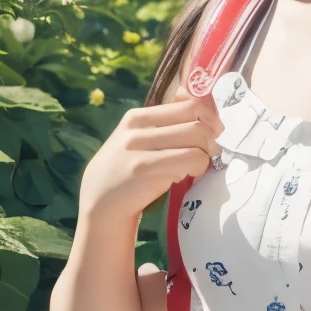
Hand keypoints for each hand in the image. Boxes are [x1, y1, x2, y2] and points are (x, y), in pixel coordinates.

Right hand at [78, 86, 222, 221]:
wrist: (98, 207)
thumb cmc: (126, 175)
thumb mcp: (138, 143)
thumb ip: (165, 128)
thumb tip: (206, 108)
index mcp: (138, 117)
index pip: (190, 103)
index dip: (210, 119)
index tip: (212, 136)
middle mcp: (137, 126)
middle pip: (198, 119)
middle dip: (212, 139)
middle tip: (207, 155)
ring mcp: (140, 146)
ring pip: (199, 137)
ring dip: (206, 155)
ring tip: (194, 167)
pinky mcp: (145, 168)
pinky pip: (193, 159)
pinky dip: (199, 169)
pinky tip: (185, 177)